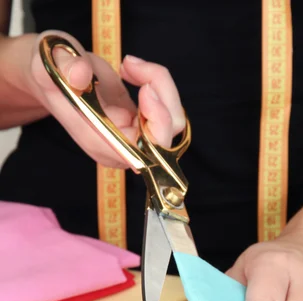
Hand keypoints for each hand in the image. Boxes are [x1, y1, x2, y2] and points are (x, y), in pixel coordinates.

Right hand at [26, 30, 184, 166]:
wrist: (51, 76)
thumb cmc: (50, 73)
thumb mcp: (48, 62)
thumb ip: (63, 67)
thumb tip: (80, 75)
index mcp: (99, 143)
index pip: (143, 153)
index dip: (155, 125)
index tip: (145, 89)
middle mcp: (121, 148)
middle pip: (165, 139)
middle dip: (163, 97)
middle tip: (134, 67)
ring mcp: (133, 138)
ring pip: (171, 123)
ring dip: (161, 85)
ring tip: (129, 64)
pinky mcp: (141, 123)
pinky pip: (167, 111)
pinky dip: (158, 83)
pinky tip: (133, 70)